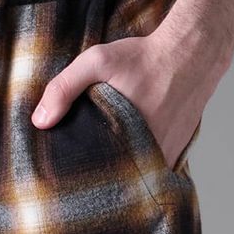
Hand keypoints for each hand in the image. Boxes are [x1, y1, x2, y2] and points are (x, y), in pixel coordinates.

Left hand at [31, 26, 218, 171]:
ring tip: (101, 174)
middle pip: (116, 179)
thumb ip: (64, 88)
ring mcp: (166, 156)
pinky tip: (126, 160)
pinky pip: (153, 170)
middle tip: (80, 181)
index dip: (81, 177)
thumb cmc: (143, 57)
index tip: (65, 179)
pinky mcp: (178, 153)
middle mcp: (150, 153)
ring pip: (136, 177)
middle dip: (99, 181)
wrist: (194, 52)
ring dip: (121, 176)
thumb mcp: (97, 62)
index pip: (97, 173)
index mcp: (127, 137)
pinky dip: (140, 168)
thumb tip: (39, 122)